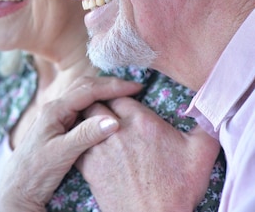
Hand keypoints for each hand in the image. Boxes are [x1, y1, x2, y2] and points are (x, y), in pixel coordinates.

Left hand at [0, 76, 142, 211]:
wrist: (17, 186)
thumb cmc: (35, 170)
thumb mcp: (62, 153)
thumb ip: (86, 135)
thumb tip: (113, 121)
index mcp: (54, 109)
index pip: (88, 90)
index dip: (113, 87)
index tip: (136, 87)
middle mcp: (54, 108)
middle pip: (85, 87)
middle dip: (110, 85)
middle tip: (134, 88)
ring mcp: (56, 117)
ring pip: (84, 97)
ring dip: (104, 94)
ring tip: (126, 96)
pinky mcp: (59, 128)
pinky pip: (82, 109)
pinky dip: (98, 106)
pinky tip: (109, 112)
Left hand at [77, 98, 219, 211]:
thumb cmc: (177, 188)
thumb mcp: (200, 153)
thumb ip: (204, 127)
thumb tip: (206, 112)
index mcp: (140, 121)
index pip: (119, 95)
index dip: (117, 95)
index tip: (119, 100)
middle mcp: (115, 129)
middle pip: (96, 103)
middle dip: (97, 103)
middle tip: (100, 107)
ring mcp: (98, 147)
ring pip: (82, 122)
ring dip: (84, 120)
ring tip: (88, 122)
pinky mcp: (87, 165)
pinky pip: (76, 143)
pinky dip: (77, 139)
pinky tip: (81, 141)